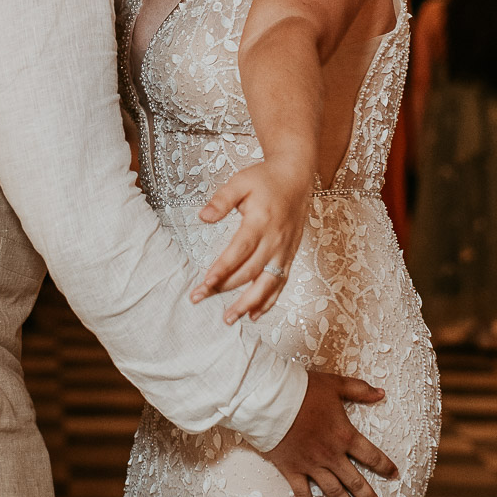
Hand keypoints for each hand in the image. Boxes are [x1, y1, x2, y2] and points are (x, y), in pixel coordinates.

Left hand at [192, 158, 311, 322]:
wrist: (296, 178)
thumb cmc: (265, 179)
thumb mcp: (240, 182)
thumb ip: (222, 200)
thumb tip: (203, 216)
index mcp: (261, 222)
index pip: (240, 250)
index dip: (223, 268)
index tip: (206, 281)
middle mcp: (275, 240)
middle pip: (250, 271)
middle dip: (224, 288)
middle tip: (200, 297)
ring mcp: (284, 250)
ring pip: (267, 283)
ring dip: (248, 303)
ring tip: (229, 318)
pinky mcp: (289, 256)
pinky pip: (280, 283)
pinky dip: (268, 301)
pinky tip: (254, 314)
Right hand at [265, 369, 395, 496]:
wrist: (270, 400)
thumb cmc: (303, 390)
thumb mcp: (335, 385)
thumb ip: (359, 390)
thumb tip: (381, 393)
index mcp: (344, 435)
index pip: (371, 455)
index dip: (384, 466)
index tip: (394, 475)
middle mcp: (331, 455)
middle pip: (355, 481)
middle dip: (369, 496)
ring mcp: (312, 465)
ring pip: (334, 492)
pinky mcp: (292, 470)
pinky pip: (303, 495)